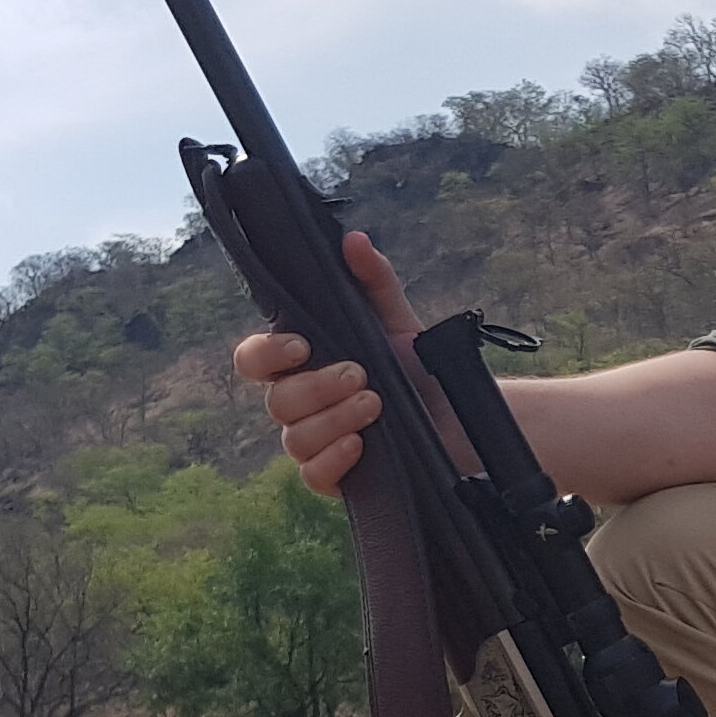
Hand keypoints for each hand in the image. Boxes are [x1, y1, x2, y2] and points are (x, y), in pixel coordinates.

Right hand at [230, 230, 428, 495]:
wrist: (460, 418)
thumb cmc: (419, 368)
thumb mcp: (399, 320)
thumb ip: (374, 280)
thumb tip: (352, 240)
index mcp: (304, 363)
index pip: (255, 359)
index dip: (266, 353)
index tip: (302, 345)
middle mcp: (302, 402)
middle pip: (277, 401)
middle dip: (318, 387)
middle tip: (361, 375)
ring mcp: (316, 441)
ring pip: (295, 438)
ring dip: (334, 419)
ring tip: (376, 404)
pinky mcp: (336, 476)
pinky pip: (313, 475)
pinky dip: (334, 460)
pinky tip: (360, 446)